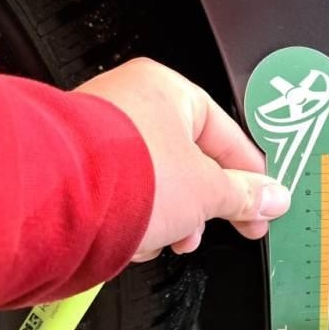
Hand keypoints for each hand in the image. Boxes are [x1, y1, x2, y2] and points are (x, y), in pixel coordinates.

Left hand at [75, 58, 288, 260]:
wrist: (56, 200)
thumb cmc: (126, 173)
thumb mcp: (207, 189)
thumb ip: (245, 195)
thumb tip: (272, 198)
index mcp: (167, 91)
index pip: (226, 134)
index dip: (250, 174)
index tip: (263, 201)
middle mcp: (130, 104)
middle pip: (190, 162)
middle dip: (208, 204)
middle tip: (232, 225)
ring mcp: (101, 136)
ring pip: (158, 184)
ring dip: (172, 217)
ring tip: (171, 237)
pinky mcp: (80, 170)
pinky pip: (125, 195)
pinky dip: (136, 219)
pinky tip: (137, 239)